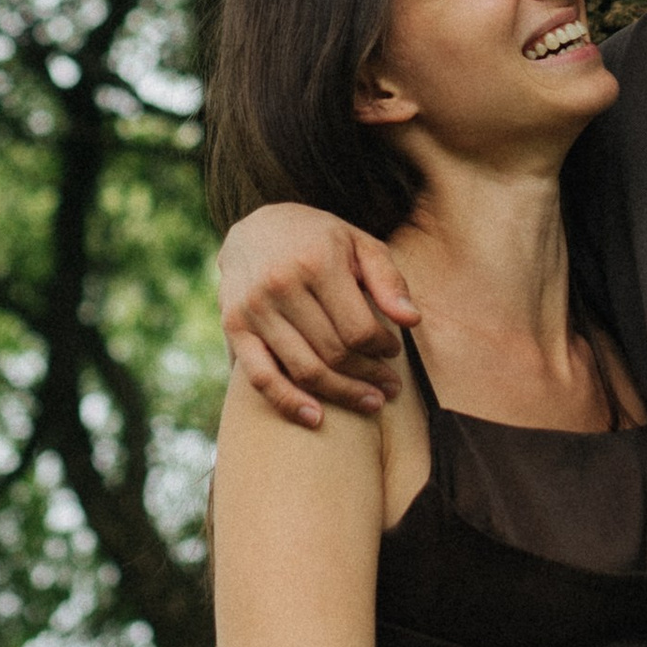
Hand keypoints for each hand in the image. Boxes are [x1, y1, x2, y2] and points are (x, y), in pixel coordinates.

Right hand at [218, 201, 419, 426]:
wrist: (256, 228)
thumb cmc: (319, 240)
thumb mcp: (359, 244)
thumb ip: (389, 280)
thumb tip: (412, 321)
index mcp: (317, 261)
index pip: (358, 327)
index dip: (383, 349)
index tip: (394, 353)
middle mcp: (280, 284)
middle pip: (334, 352)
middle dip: (368, 376)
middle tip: (389, 388)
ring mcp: (253, 308)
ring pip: (304, 370)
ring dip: (341, 394)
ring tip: (369, 403)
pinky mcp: (233, 327)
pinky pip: (261, 377)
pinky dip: (288, 402)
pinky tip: (315, 418)